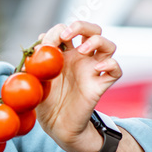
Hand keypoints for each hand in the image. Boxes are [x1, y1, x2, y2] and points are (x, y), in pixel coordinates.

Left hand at [33, 20, 121, 151]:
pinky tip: (96, 70)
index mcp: (64, 54)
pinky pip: (116, 69)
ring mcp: (93, 70)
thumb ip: (36, 61)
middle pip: (93, 30)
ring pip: (109, 45)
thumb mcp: (35, 79)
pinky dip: (111, 64)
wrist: (55, 125)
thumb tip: (39, 40)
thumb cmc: (44, 101)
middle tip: (68, 35)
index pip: (68, 31)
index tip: (47, 41)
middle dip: (82, 26)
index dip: (59, 30)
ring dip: (97, 41)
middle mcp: (81, 58)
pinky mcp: (101, 84)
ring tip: (82, 50)